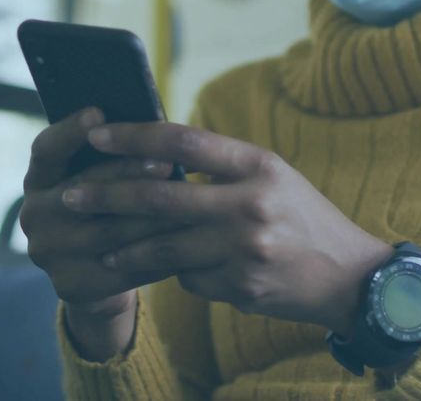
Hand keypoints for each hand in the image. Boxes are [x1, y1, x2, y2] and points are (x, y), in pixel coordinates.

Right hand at [19, 108, 181, 358]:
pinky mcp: (71, 285)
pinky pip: (122, 267)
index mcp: (39, 179)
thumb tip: (153, 124)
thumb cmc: (109, 210)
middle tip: (167, 163)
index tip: (99, 112)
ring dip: (152, 217)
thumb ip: (113, 157)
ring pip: (108, 231)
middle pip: (83, 189)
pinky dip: (158, 253)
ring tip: (188, 203)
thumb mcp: (102, 180)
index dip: (70, 131)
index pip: (46, 149)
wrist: (97, 276)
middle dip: (128, 174)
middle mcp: (34, 215)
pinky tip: (187, 241)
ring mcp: (49, 253)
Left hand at [61, 121, 394, 334]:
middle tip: (69, 197)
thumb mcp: (274, 177)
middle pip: (160, 196)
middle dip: (106, 196)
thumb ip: (224, 166)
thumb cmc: (305, 218)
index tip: (97, 134)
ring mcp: (244, 249)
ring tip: (102, 246)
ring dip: (126, 247)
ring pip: (164, 246)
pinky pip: (189, 279)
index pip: (184, 141)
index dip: (134, 135)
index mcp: (259, 165)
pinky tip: (185, 270)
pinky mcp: (241, 287)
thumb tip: (158, 155)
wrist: (351, 277)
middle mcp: (251, 204)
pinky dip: (180, 273)